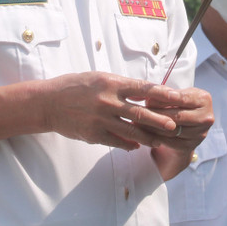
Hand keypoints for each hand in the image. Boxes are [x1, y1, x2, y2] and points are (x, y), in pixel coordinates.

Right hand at [40, 72, 188, 149]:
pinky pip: (116, 142)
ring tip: (159, 141)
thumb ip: (119, 85)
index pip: (143, 88)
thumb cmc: (74, 87)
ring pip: (131, 131)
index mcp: (111, 84)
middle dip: (160, 121)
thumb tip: (142, 90)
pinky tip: (137, 147)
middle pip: (141, 113)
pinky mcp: (94, 134)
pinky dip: (128, 145)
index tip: (177, 98)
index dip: (162, 94)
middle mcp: (108, 101)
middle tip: (175, 126)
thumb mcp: (98, 78)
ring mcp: (101, 119)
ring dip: (148, 137)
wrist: (48, 103)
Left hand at [142, 86, 213, 179]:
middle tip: (138, 112)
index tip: (149, 98)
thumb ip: (165, 94)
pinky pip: (169, 141)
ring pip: (171, 130)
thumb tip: (148, 97)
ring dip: (152, 126)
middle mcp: (206, 117)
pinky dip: (155, 137)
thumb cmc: (179, 104)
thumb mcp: (176, 95)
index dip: (165, 99)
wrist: (186, 125)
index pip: (182, 98)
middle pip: (178, 116)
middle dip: (156, 113)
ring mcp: (200, 133)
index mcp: (204, 99)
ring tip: (138, 122)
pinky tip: (143, 133)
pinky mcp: (190, 145)